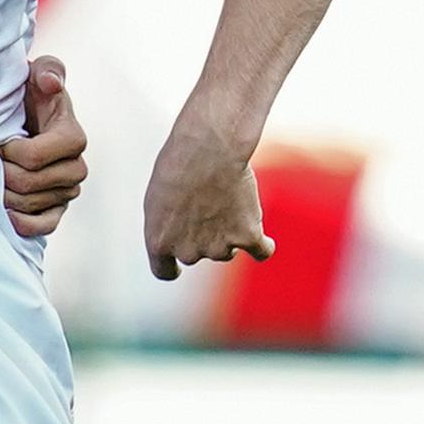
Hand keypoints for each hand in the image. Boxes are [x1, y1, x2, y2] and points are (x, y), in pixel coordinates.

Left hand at [0, 55, 86, 236]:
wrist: (23, 118)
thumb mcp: (37, 73)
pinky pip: (43, 227)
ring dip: (2, 192)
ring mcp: (67, 191)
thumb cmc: (30, 94)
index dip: (10, 152)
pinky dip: (21, 223)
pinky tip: (4, 211)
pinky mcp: (57, 210)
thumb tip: (49, 84)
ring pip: (28, 205)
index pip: (34, 157)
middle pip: (27, 184)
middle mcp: (75, 168)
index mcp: (72, 137)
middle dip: (0, 172)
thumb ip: (48, 71)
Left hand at [141, 122, 273, 280]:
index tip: (177, 267)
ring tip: (225, 199)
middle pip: (199, 255)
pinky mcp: (248, 237)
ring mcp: (219, 248)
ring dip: (228, 233)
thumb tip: (186, 236)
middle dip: (201, 236)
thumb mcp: (158, 197)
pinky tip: (264, 241)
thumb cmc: (178, 165)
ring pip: (227, 251)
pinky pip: (262, 251)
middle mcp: (188, 252)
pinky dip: (263, 246)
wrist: (207, 151)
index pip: (164, 271)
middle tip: (204, 205)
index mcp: (159, 241)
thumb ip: (169, 224)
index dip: (173, 268)